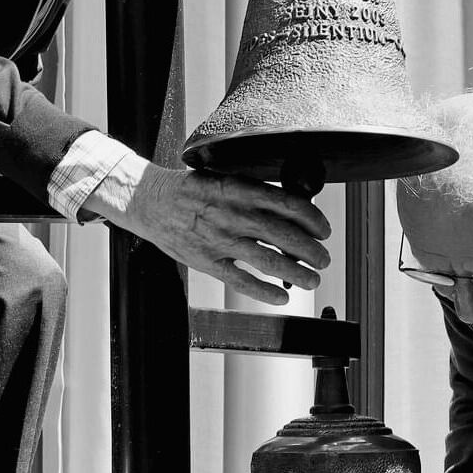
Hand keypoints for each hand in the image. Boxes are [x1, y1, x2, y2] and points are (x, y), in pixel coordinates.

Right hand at [91, 162, 330, 303]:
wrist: (149, 201)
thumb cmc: (189, 189)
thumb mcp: (223, 176)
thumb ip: (253, 189)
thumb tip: (290, 204)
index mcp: (240, 189)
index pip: (288, 204)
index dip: (313, 219)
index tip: (323, 230)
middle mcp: (233, 215)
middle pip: (285, 236)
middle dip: (312, 251)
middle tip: (323, 259)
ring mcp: (220, 240)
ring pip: (270, 261)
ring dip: (297, 273)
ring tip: (312, 279)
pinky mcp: (207, 262)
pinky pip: (242, 281)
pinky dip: (266, 292)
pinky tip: (281, 297)